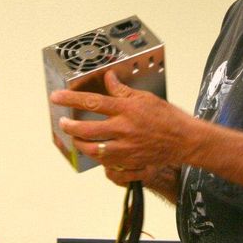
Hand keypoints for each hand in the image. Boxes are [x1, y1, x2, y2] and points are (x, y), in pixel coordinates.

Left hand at [50, 70, 195, 183]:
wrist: (185, 140)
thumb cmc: (168, 118)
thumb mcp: (145, 98)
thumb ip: (123, 90)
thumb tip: (108, 79)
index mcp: (127, 110)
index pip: (93, 102)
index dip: (71, 99)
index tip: (56, 97)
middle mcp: (124, 130)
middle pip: (88, 130)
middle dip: (70, 127)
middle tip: (64, 123)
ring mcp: (126, 148)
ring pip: (94, 150)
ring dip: (81, 144)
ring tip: (76, 138)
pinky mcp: (131, 162)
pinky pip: (107, 164)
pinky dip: (98, 158)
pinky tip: (95, 151)